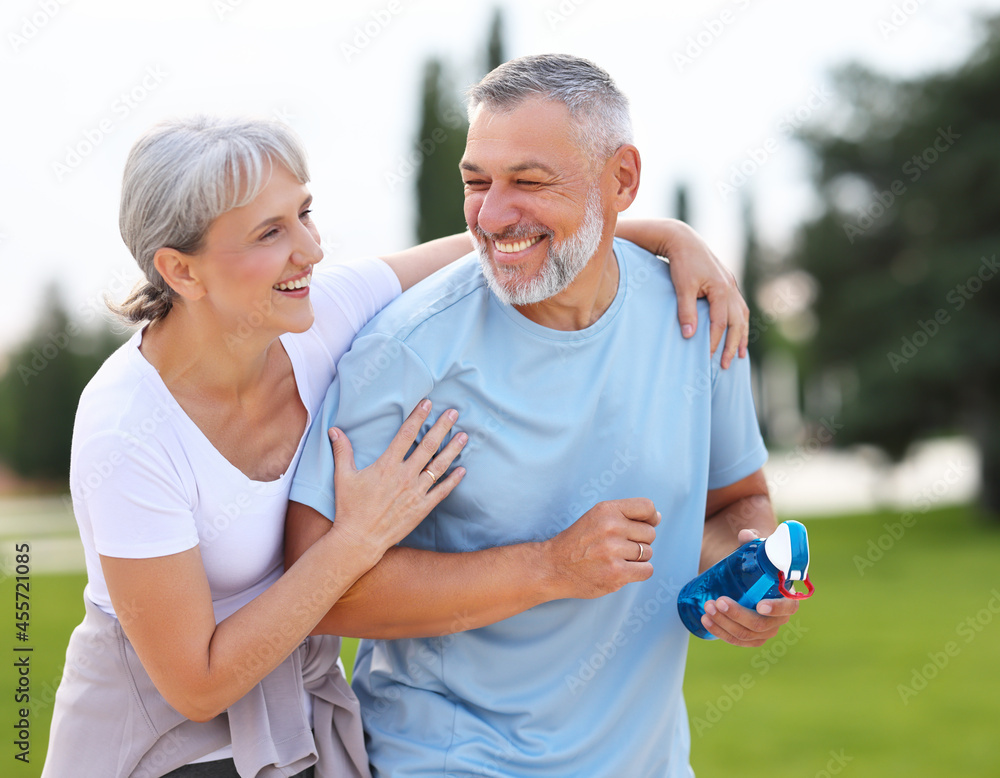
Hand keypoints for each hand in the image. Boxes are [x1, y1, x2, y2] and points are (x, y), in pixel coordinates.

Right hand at [327, 400, 466, 561]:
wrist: (359, 539)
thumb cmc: (350, 508)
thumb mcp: (343, 477)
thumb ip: (342, 451)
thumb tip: (334, 429)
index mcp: (387, 465)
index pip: (406, 434)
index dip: (418, 417)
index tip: (428, 403)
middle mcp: (405, 476)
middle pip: (428, 445)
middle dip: (442, 427)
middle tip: (454, 413)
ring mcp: (416, 492)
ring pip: (439, 466)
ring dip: (453, 449)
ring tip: (464, 436)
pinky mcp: (422, 508)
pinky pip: (442, 491)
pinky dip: (453, 480)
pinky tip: (463, 470)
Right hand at [543, 498, 659, 599]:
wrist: (553, 566)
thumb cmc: (577, 542)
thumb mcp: (596, 517)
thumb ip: (624, 515)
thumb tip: (657, 517)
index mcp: (607, 510)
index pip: (646, 507)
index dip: (651, 517)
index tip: (647, 524)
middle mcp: (611, 527)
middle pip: (650, 533)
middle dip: (639, 541)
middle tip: (619, 546)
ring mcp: (613, 551)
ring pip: (648, 553)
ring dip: (637, 558)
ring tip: (616, 558)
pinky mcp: (616, 573)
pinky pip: (646, 570)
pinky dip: (638, 572)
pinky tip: (622, 570)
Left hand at [664, 220, 749, 368]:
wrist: (683, 240)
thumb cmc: (681, 263)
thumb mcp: (682, 287)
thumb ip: (686, 311)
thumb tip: (690, 336)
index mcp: (721, 288)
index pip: (720, 322)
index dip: (715, 341)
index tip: (708, 358)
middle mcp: (730, 287)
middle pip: (736, 322)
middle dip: (732, 345)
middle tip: (727, 365)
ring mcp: (731, 284)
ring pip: (742, 315)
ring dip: (741, 336)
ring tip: (740, 355)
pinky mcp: (727, 283)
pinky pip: (738, 307)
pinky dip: (739, 322)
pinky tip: (737, 332)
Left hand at [699, 528, 799, 645]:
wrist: (749, 577)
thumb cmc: (757, 563)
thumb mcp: (756, 550)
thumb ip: (752, 540)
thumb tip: (745, 534)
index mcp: (787, 596)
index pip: (789, 607)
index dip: (776, 608)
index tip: (759, 606)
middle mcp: (778, 617)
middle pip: (761, 624)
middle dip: (738, 614)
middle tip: (718, 601)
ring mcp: (764, 630)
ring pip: (746, 634)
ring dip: (724, 623)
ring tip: (707, 607)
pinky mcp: (749, 636)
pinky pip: (736, 640)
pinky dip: (720, 632)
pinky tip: (706, 621)